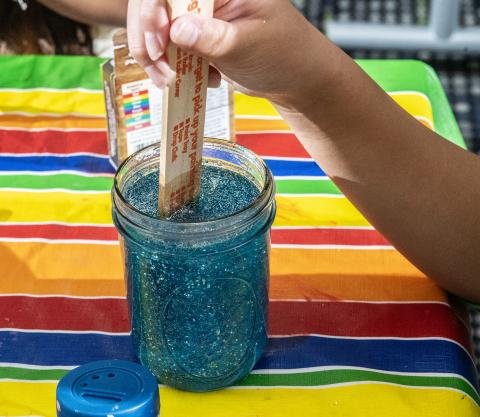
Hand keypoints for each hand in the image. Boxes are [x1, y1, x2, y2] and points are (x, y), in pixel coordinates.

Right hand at [127, 0, 325, 106]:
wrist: (295, 78)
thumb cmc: (285, 55)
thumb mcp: (250, 45)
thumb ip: (213, 37)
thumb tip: (176, 29)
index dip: (154, 10)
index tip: (158, 42)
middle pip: (157, 4)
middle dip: (149, 37)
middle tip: (158, 68)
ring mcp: (202, 17)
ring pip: (159, 28)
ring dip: (157, 57)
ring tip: (169, 81)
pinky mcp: (200, 38)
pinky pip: (172, 48)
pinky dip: (174, 67)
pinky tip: (198, 79)